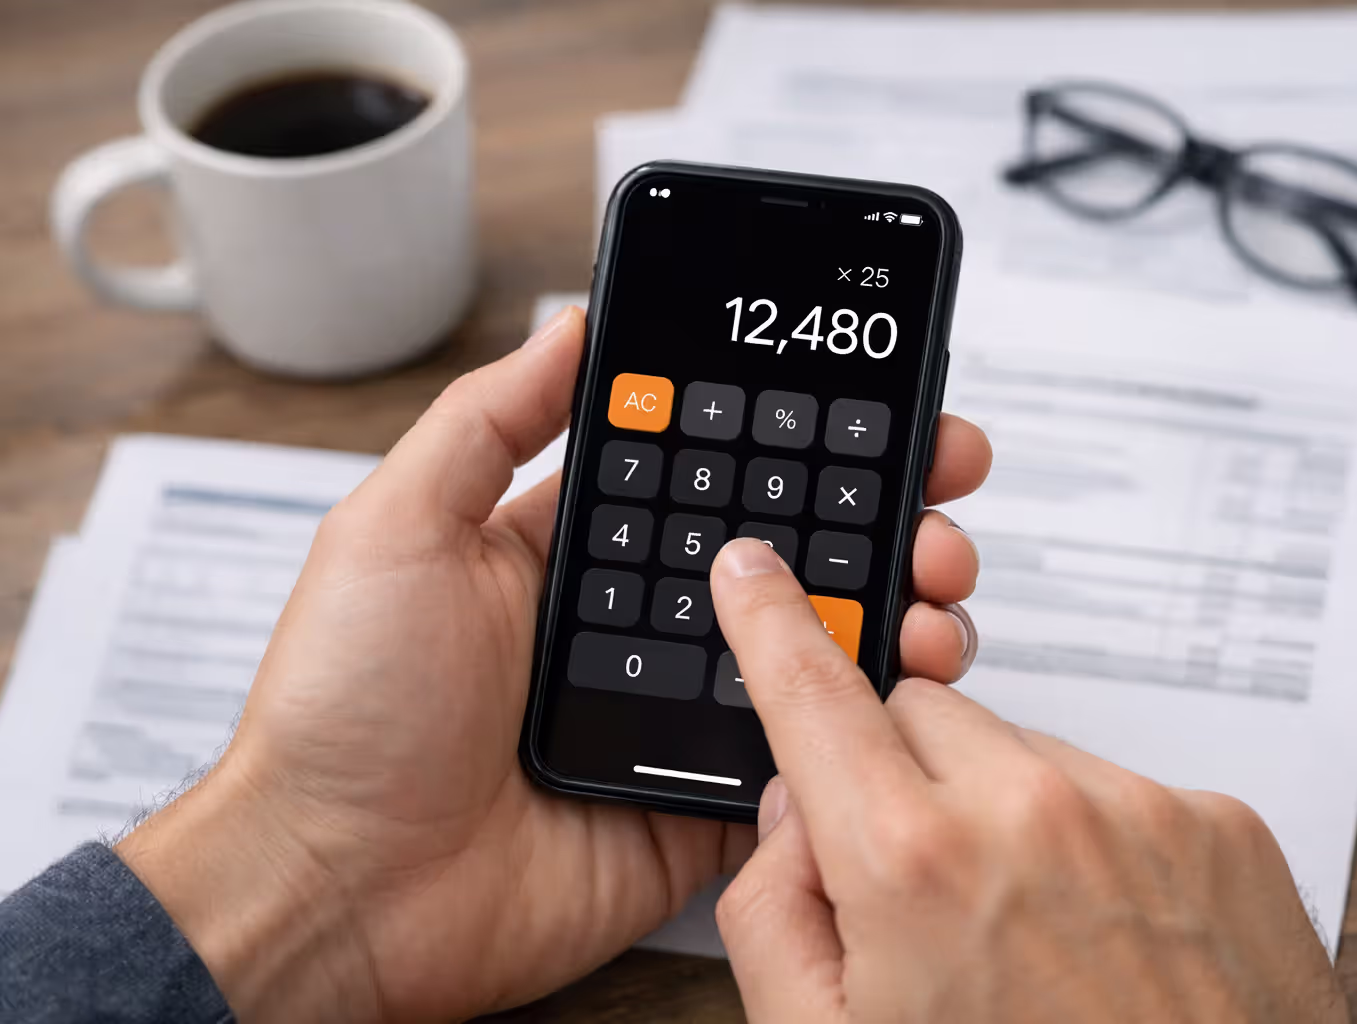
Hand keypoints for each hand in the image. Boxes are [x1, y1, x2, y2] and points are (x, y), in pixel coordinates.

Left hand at [114, 307, 992, 1021]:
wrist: (341, 891)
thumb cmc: (344, 709)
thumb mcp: (397, 529)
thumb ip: (489, 423)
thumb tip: (571, 325)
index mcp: (581, 552)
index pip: (712, 471)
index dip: (791, 430)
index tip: (867, 395)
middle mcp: (644, 624)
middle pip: (788, 550)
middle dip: (878, 505)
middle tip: (942, 475)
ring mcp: (681, 712)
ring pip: (817, 647)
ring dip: (895, 602)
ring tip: (939, 574)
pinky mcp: (705, 802)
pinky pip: (807, 754)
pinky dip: (868, 720)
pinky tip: (909, 675)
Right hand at [709, 539, 1348, 1023]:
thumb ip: (773, 914)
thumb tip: (795, 813)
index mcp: (915, 866)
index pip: (814, 696)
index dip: (771, 624)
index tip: (753, 571)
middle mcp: (1031, 811)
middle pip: (916, 717)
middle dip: (897, 780)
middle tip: (922, 893)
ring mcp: (1137, 809)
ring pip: (1017, 752)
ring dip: (999, 813)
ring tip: (1033, 938)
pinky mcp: (1219, 824)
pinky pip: (1114, 789)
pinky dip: (1091, 841)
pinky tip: (1106, 938)